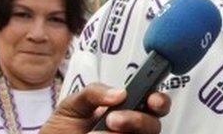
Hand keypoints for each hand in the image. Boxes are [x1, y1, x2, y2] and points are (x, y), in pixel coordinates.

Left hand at [39, 83, 170, 133]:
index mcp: (127, 109)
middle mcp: (132, 129)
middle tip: (113, 119)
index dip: (159, 100)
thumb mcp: (73, 104)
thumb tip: (121, 92)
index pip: (155, 103)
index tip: (151, 100)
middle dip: (139, 120)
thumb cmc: (62, 128)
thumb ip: (95, 92)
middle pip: (154, 125)